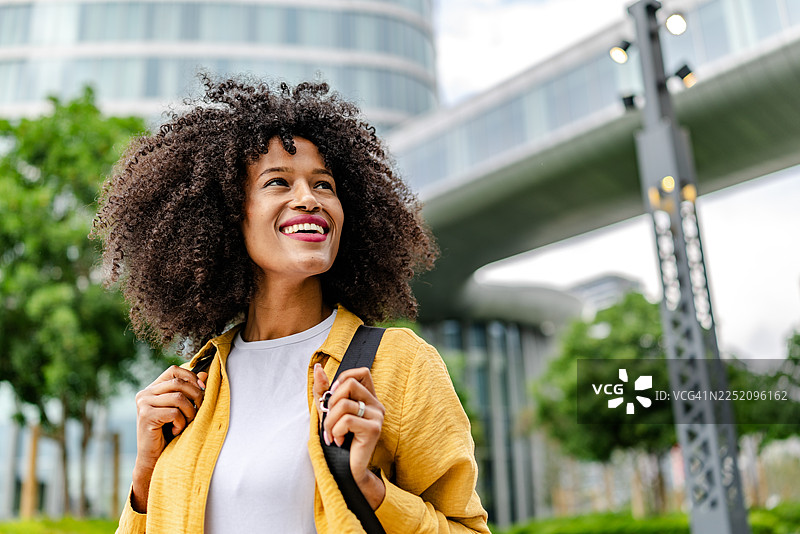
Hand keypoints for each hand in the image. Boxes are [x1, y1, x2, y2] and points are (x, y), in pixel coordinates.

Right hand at [131, 365, 207, 511]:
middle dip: (195, 396)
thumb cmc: (169, 433)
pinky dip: (181, 423)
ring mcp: (143, 404)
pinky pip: (174, 412)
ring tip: (185, 424)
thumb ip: (190, 391)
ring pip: (179, 397)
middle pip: (179, 383)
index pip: (174, 370)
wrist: (153, 458)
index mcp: (152, 389)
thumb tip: (205, 374)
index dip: (191, 377)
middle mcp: (145, 394)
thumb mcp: (182, 410)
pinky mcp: (146, 416)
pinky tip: (175, 431)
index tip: (202, 389)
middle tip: (197, 412)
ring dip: (189, 412)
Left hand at [313, 363, 385, 508]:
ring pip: (344, 404)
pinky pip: (347, 420)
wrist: (346, 470)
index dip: (344, 378)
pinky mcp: (374, 430)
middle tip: (330, 420)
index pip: (362, 372)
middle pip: (350, 384)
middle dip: (332, 402)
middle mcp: (377, 405)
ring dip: (330, 422)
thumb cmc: (338, 440)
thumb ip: (323, 391)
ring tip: (331, 435)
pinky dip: (336, 431)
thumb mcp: (327, 412)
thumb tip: (318, 368)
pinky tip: (339, 441)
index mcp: (369, 398)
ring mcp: (377, 417)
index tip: (332, 396)